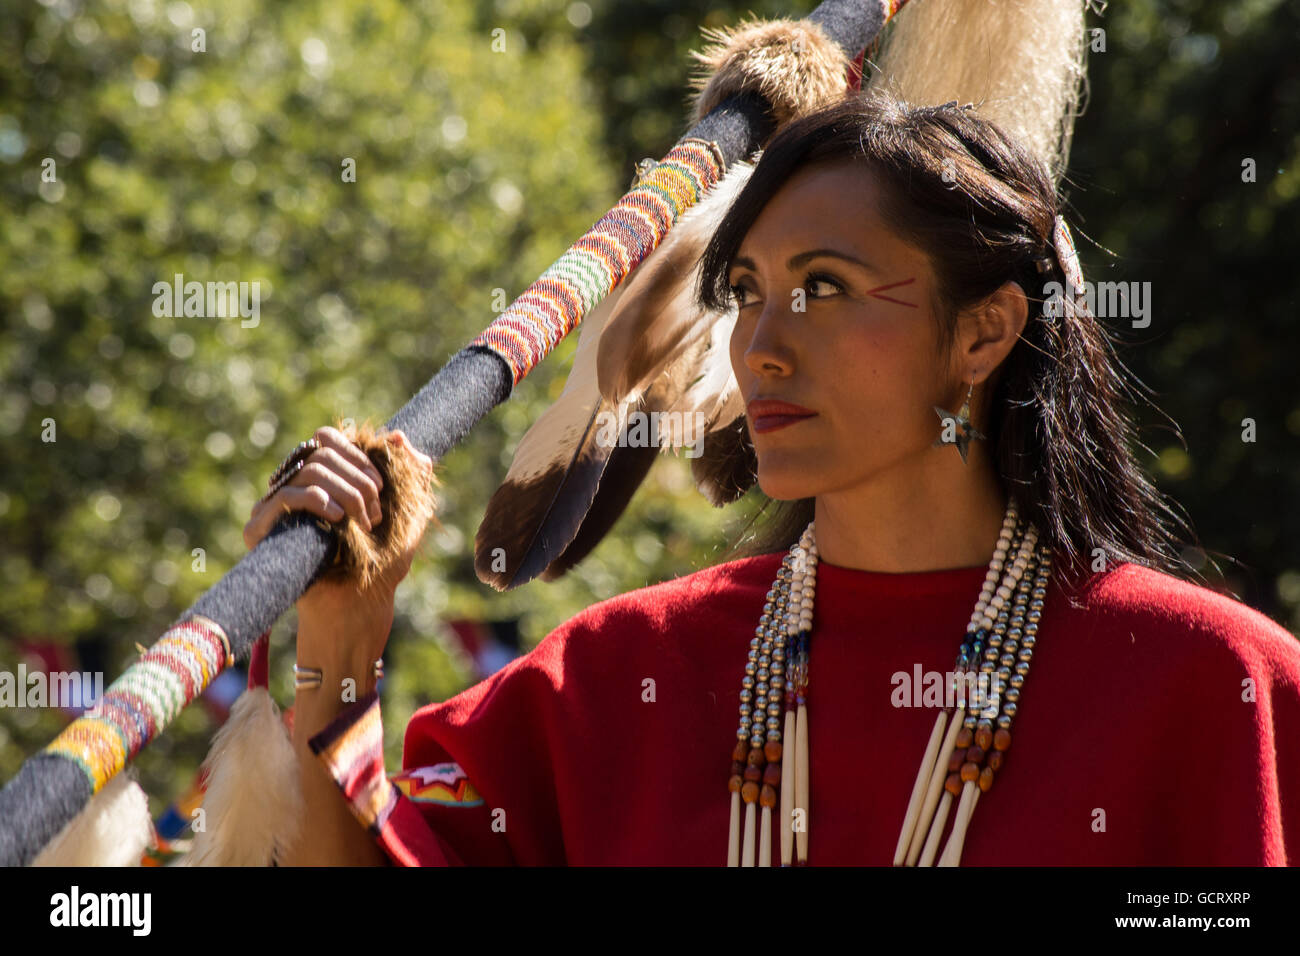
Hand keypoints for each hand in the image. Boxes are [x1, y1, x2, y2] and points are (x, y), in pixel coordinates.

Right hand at [244, 426, 434, 657]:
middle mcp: (295, 486)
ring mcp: (276, 507)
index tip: (381, 487)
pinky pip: (284, 496)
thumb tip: (398, 435)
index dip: (358, 454)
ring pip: (309, 470)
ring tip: (362, 524)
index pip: (328, 438)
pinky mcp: (261, 530)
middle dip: (359, 480)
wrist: (361, 605)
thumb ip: (413, 472)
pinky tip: (336, 518)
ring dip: (345, 493)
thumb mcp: (411, 512)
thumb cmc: (384, 562)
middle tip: (375, 516)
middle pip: (322, 451)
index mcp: (324, 477)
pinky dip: (315, 499)